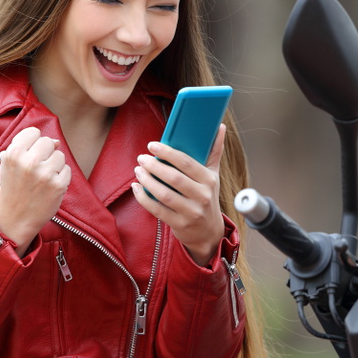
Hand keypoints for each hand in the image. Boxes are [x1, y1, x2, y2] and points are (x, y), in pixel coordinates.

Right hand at [0, 127, 70, 256]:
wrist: (15, 218)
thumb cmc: (14, 188)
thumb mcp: (9, 164)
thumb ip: (26, 147)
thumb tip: (56, 141)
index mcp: (14, 153)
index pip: (34, 132)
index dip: (33, 143)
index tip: (30, 154)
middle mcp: (29, 162)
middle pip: (49, 142)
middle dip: (45, 153)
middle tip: (37, 169)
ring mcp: (45, 174)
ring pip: (60, 155)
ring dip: (54, 166)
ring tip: (42, 179)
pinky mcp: (58, 186)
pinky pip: (67, 170)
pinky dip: (61, 177)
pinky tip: (49, 186)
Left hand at [132, 124, 225, 266]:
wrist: (208, 231)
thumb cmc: (207, 196)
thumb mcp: (213, 175)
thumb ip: (214, 151)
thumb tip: (220, 126)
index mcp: (209, 180)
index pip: (186, 162)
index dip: (167, 153)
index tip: (152, 145)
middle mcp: (202, 196)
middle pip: (173, 178)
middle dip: (154, 166)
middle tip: (141, 158)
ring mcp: (191, 212)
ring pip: (164, 194)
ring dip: (147, 181)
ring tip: (138, 171)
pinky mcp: (179, 224)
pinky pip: (157, 210)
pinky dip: (143, 198)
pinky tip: (136, 188)